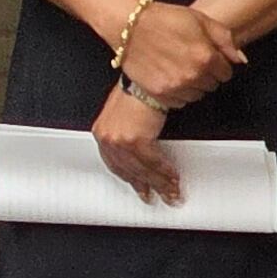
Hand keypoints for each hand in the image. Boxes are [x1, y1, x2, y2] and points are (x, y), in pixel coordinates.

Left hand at [94, 81, 179, 203]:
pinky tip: (173, 177)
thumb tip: (139, 146)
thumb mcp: (124, 113)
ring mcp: (121, 141)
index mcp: (103, 133)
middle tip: (159, 197)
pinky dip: (166, 171)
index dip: (131, 179)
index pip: (115, 164)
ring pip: (142, 170)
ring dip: (160, 183)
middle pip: (130, 171)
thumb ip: (127, 131)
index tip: (140, 188)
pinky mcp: (136, 140)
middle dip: (147, 186)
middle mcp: (108, 139)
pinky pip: (153, 162)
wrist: (144, 80)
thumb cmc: (137, 91)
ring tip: (171, 193)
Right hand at [115, 0, 241, 110]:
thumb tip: (240, 60)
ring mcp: (174, 86)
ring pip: (196, 96)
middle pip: (212, 85)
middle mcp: (192, 75)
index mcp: (206, 57)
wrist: (129, 25)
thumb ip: (225, 39)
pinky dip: (177, 93)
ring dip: (192, 86)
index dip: (218, 64)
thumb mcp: (200, 20)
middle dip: (206, 75)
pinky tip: (169, 78)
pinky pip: (178, 102)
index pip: (226, 73)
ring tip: (179, 69)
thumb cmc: (164, 18)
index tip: (207, 57)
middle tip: (190, 61)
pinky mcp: (157, 93)